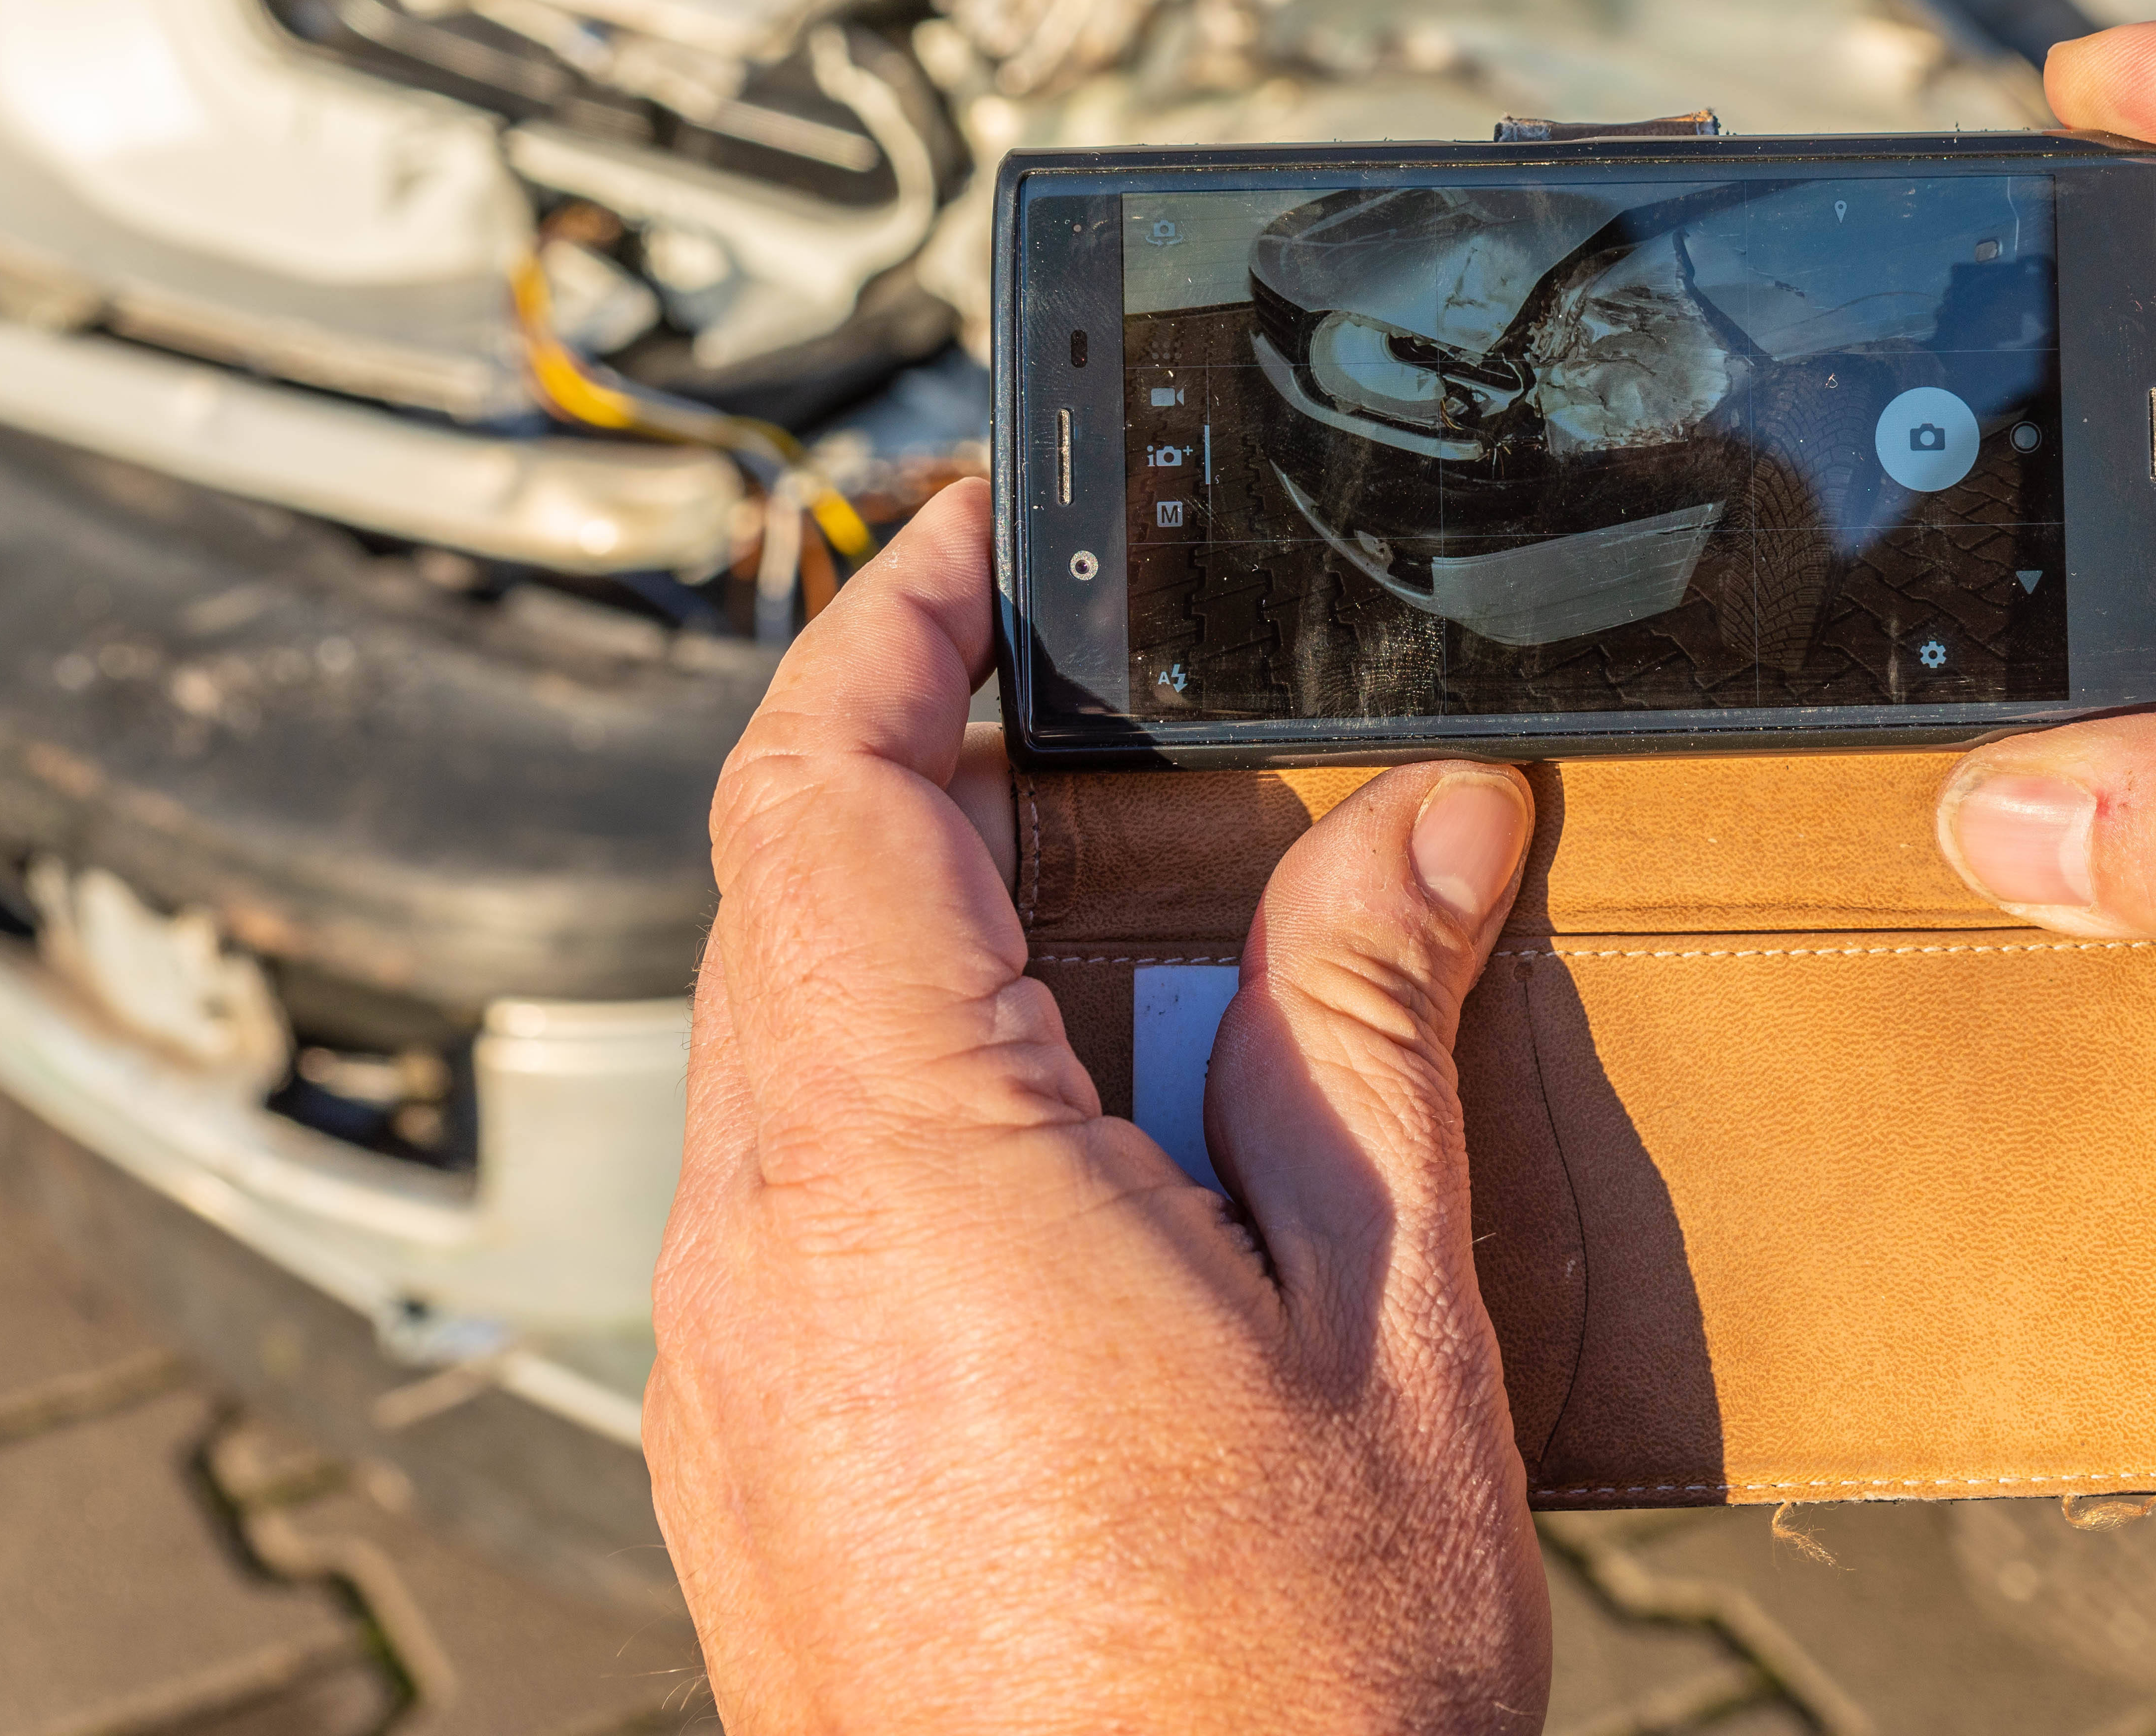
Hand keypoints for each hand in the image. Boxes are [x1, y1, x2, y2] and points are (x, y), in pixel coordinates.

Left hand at [646, 485, 1549, 1730]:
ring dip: (913, 939)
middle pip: (778, 902)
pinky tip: (1065, 1142)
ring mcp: (731, 1371)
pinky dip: (895, 1094)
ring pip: (774, 1048)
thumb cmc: (1273, 1699)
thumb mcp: (1382, 1324)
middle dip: (915, 764)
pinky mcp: (747, 1458)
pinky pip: (781, 1192)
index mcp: (910, 1174)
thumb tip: (1424, 823)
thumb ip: (1363, 1034)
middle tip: (1080, 706)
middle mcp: (763, 1255)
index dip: (886, 624)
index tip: (968, 535)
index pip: (816, 792)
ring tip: (1112, 920)